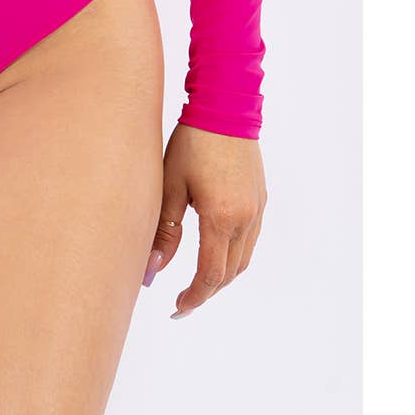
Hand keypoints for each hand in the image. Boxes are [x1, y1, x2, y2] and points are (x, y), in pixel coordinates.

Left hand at [143, 122, 266, 317]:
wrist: (224, 107)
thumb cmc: (190, 142)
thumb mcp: (169, 184)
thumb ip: (164, 230)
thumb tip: (153, 269)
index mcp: (221, 218)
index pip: (210, 275)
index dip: (194, 297)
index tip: (177, 307)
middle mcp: (246, 219)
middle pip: (229, 273)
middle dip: (207, 290)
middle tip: (183, 299)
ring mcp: (258, 209)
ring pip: (243, 259)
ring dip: (222, 275)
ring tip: (198, 280)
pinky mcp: (262, 198)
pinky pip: (251, 239)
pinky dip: (234, 254)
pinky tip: (216, 249)